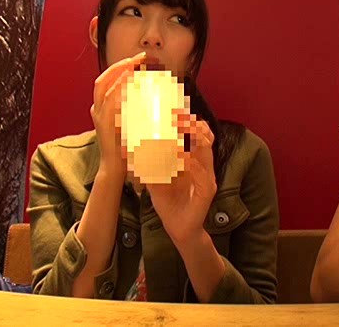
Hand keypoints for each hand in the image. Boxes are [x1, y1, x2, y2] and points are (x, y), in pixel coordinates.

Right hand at [90, 52, 147, 180]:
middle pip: (104, 78)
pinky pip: (111, 100)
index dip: (121, 66)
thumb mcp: (128, 123)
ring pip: (106, 86)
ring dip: (122, 73)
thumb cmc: (125, 148)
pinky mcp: (105, 123)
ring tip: (138, 64)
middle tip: (141, 57)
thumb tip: (151, 95)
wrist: (115, 169)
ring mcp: (99, 115)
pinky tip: (134, 81)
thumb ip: (133, 109)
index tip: (138, 59)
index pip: (108, 80)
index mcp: (101, 107)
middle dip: (122, 65)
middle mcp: (96, 109)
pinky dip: (121, 88)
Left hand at [147, 112, 216, 245]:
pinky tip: (182, 158)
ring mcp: (208, 177)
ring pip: (205, 151)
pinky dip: (192, 164)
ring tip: (182, 128)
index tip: (174, 110)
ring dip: (193, 139)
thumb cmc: (169, 202)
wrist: (179, 229)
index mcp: (193, 160)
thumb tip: (130, 147)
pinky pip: (202, 173)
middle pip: (205, 137)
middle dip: (192, 124)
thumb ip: (147, 163)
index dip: (188, 120)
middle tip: (177, 115)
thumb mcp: (154, 178)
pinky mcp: (208, 191)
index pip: (196, 134)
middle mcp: (203, 165)